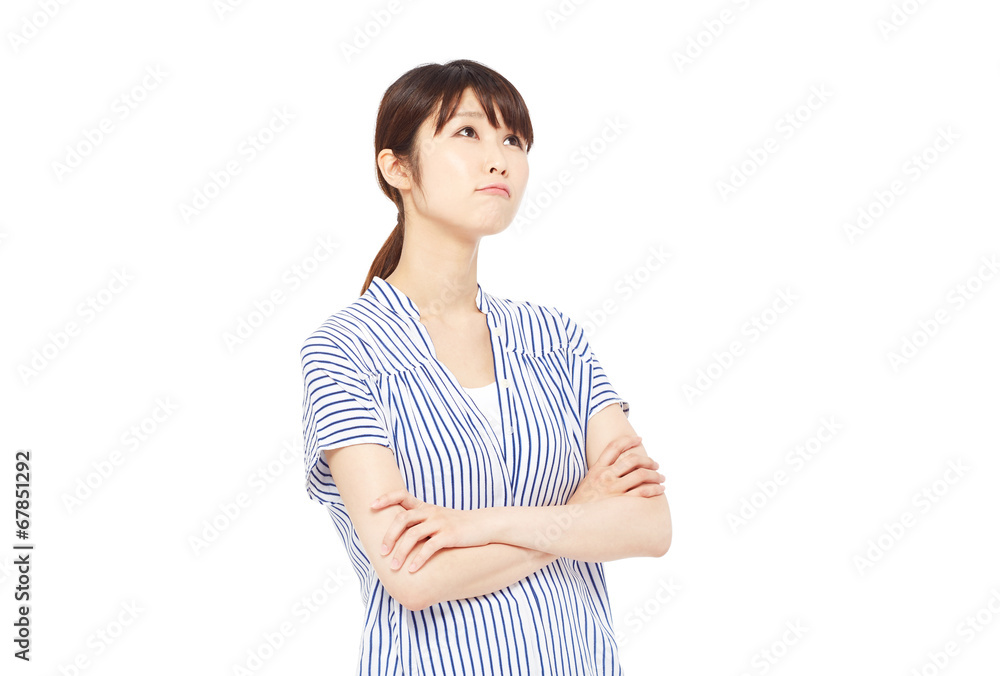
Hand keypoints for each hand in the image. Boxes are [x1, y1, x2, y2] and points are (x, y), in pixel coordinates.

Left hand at [370, 489, 489, 572]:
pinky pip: (430, 547)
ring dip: (401, 552)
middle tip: (382, 552)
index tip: (371, 505)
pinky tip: (412, 570)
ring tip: (394, 567)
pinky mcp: (450, 535)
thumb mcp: (438, 519)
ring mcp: (440, 523)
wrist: (485, 525)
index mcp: (426, 507)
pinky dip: (419, 559)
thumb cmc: (458, 525)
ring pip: (413, 535)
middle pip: (403, 519)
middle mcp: (431, 512)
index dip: (386, 498)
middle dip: (389, 536)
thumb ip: (421, 523)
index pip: (402, 495)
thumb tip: (400, 536)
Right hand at [568, 434, 663, 504]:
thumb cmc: (581, 506)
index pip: (614, 447)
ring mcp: (613, 490)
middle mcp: (605, 477)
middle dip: (647, 460)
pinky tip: (660, 489)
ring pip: (641, 474)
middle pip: (632, 460)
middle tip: (656, 464)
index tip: (639, 439)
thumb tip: (617, 469)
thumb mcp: (586, 484)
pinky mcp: (620, 504)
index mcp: (596, 470)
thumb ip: (600, 474)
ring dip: (655, 474)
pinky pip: (643, 492)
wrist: (573, 524)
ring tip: (661, 477)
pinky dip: (655, 489)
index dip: (628, 440)